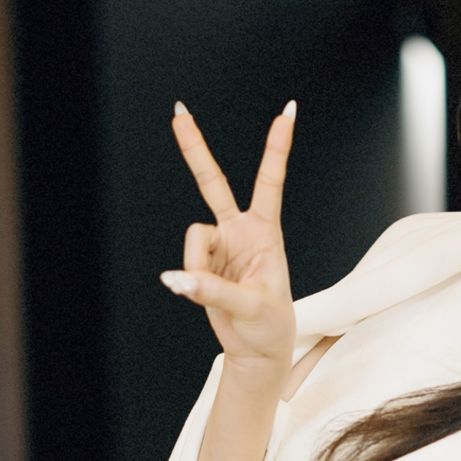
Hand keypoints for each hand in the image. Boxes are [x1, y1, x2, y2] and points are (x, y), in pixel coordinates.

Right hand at [161, 100, 296, 372]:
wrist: (257, 349)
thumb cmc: (269, 326)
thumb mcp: (250, 307)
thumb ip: (212, 290)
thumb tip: (174, 278)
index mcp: (266, 231)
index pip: (269, 181)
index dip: (277, 147)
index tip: (286, 111)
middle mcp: (240, 231)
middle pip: (212, 181)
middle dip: (193, 147)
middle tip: (178, 110)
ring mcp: (219, 245)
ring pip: (192, 238)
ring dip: (198, 265)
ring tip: (218, 290)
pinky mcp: (202, 262)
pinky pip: (185, 263)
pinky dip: (189, 278)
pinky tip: (203, 292)